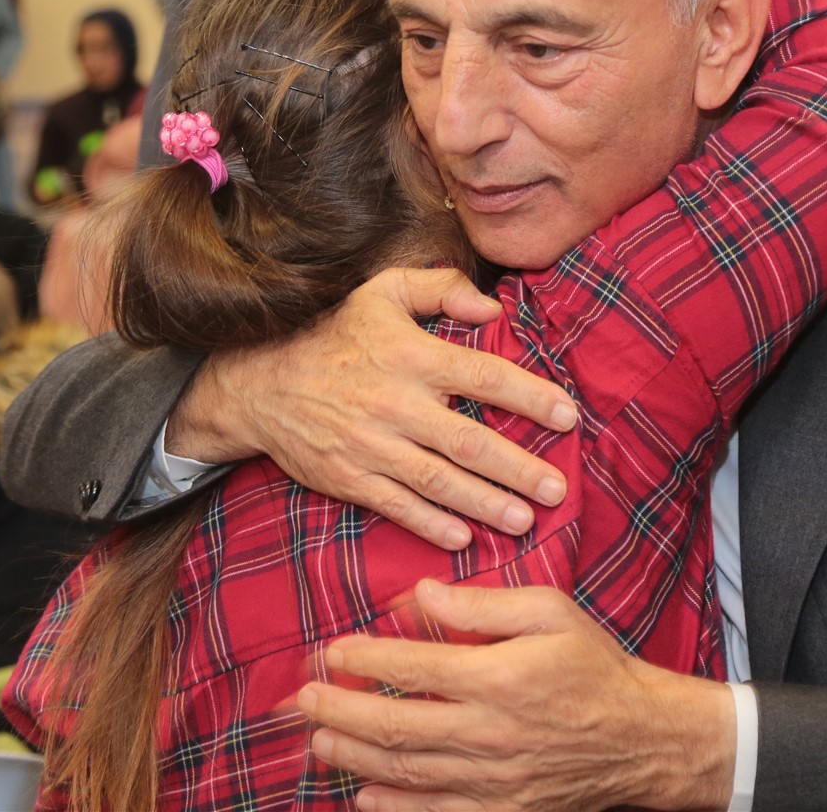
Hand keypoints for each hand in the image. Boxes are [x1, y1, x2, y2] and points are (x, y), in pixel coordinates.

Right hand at [170, 267, 577, 548]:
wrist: (259, 383)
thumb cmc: (333, 335)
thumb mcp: (382, 292)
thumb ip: (441, 288)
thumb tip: (493, 308)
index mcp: (410, 354)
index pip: (484, 376)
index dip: (530, 397)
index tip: (567, 416)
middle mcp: (395, 403)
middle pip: (469, 442)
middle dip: (519, 469)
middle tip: (557, 490)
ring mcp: (371, 445)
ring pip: (439, 481)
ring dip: (486, 504)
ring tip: (524, 520)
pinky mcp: (349, 478)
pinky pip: (398, 506)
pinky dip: (432, 525)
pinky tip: (464, 537)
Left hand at [298, 580, 736, 811]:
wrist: (643, 739)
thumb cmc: (594, 666)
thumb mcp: (550, 611)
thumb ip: (481, 604)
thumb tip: (419, 594)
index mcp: (501, 677)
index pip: (415, 666)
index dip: (366, 658)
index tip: (333, 650)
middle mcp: (491, 733)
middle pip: (396, 724)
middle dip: (341, 712)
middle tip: (303, 700)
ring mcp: (495, 781)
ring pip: (407, 772)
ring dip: (354, 757)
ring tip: (319, 741)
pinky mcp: (504, 811)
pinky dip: (394, 808)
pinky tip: (363, 794)